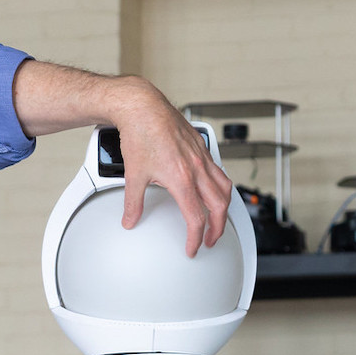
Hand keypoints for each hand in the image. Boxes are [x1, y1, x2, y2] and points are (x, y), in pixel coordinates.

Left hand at [110, 81, 233, 255]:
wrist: (142, 106)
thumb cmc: (140, 134)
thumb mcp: (134, 174)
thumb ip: (133, 202)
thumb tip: (130, 219)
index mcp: (181, 179)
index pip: (196, 218)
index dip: (196, 238)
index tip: (193, 247)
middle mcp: (196, 168)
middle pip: (218, 207)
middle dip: (217, 228)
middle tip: (211, 239)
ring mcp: (202, 156)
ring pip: (225, 187)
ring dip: (224, 207)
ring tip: (218, 217)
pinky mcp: (201, 145)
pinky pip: (219, 170)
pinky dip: (221, 185)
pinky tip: (213, 187)